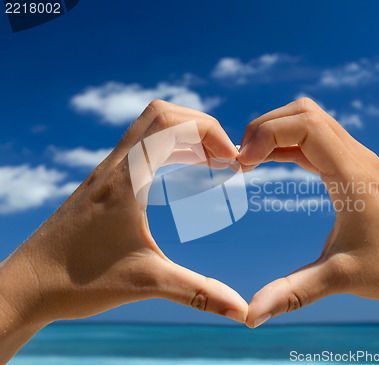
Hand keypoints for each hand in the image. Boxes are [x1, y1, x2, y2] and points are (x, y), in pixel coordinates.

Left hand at [0, 100, 247, 360]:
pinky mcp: (104, 184)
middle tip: (225, 160)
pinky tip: (183, 174)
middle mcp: (114, 166)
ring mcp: (107, 172)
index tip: (232, 162)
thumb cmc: (77, 282)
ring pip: (150, 128)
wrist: (26, 287)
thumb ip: (198, 293)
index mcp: (126, 179)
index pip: (170, 123)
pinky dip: (169, 150)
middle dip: (201, 128)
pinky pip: (142, 148)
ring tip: (213, 165)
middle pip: (161, 114)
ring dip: (185, 137)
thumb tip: (241, 311)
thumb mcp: (147, 283)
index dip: (209, 131)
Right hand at [238, 98, 378, 324]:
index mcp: (353, 175)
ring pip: (310, 120)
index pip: (305, 125)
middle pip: (304, 112)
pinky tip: (269, 162)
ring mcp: (357, 158)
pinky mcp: (354, 167)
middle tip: (241, 160)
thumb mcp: (340, 279)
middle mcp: (357, 157)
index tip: (241, 165)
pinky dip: (287, 143)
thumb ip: (293, 292)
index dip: (266, 134)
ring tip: (249, 160)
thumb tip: (249, 316)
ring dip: (276, 132)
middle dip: (265, 127)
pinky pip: (315, 139)